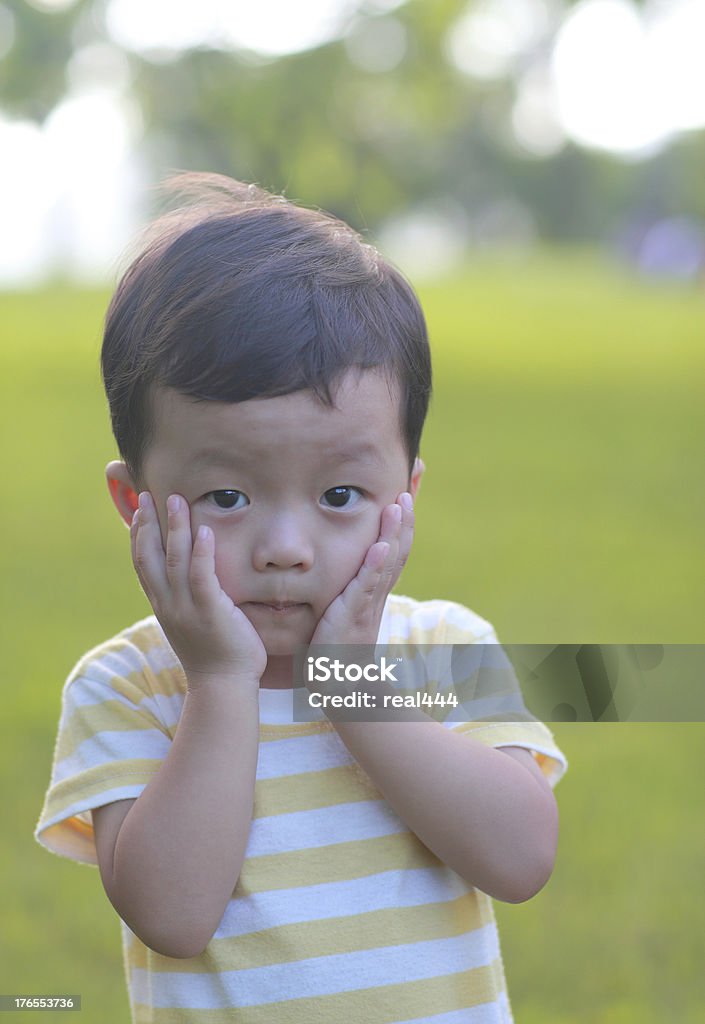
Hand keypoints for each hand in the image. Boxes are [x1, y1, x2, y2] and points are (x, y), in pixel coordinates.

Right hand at [131, 492, 266, 688]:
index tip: (139, 511)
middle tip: (148, 495)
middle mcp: (168, 605)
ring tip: (177, 500)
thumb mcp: (192, 622)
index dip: (138, 536)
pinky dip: (202, 552)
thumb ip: (186, 599)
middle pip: (149, 557)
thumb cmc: (214, 654)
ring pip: (174, 560)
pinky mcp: (209, 611)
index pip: (142, 565)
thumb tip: (189, 579)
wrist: (223, 686)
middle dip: (148, 524)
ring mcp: (186, 608)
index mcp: (162, 606)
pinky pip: (201, 576)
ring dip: (174, 528)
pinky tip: (205, 531)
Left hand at [310, 491, 413, 648]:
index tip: (405, 496)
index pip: (393, 550)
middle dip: (404, 519)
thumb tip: (344, 570)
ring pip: (388, 562)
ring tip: (398, 505)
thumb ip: (347, 590)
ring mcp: (368, 604)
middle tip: (408, 489)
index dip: (401, 524)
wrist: (340, 686)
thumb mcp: (343, 610)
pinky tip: (379, 546)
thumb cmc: (336, 649)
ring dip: (394, 533)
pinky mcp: (354, 616)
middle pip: (398, 550)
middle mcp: (377, 594)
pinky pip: (367, 587)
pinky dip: (375, 565)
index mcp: (375, 590)